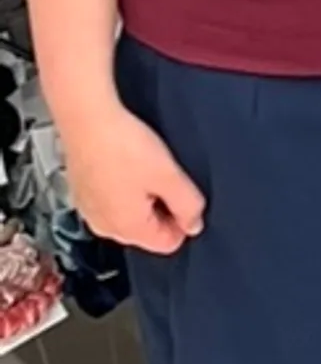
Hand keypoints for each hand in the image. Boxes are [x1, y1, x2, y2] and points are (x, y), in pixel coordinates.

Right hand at [61, 103, 205, 253]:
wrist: (86, 120)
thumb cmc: (122, 146)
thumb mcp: (169, 175)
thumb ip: (188, 205)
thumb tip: (194, 225)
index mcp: (128, 229)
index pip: (168, 243)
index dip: (183, 219)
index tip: (185, 194)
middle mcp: (105, 227)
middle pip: (148, 230)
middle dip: (162, 206)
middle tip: (162, 175)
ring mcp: (90, 211)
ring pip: (129, 213)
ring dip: (142, 195)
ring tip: (143, 165)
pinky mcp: (82, 193)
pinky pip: (111, 199)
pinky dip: (122, 185)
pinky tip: (124, 162)